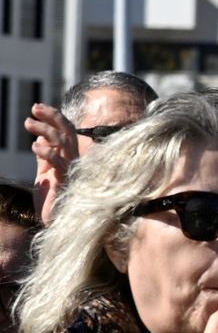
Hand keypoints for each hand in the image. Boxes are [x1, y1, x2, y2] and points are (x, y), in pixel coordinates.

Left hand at [25, 103, 78, 223]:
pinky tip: (35, 146)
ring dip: (45, 130)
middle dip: (51, 117)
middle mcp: (74, 161)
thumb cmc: (52, 201)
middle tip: (33, 108)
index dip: (54, 117)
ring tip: (28, 123)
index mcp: (69, 158)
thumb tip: (40, 138)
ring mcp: (72, 170)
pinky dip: (47, 151)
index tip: (38, 108)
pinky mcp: (67, 181)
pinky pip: (59, 161)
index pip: (67, 130)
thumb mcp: (45, 174)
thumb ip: (45, 157)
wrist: (56, 224)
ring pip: (63, 142)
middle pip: (67, 131)